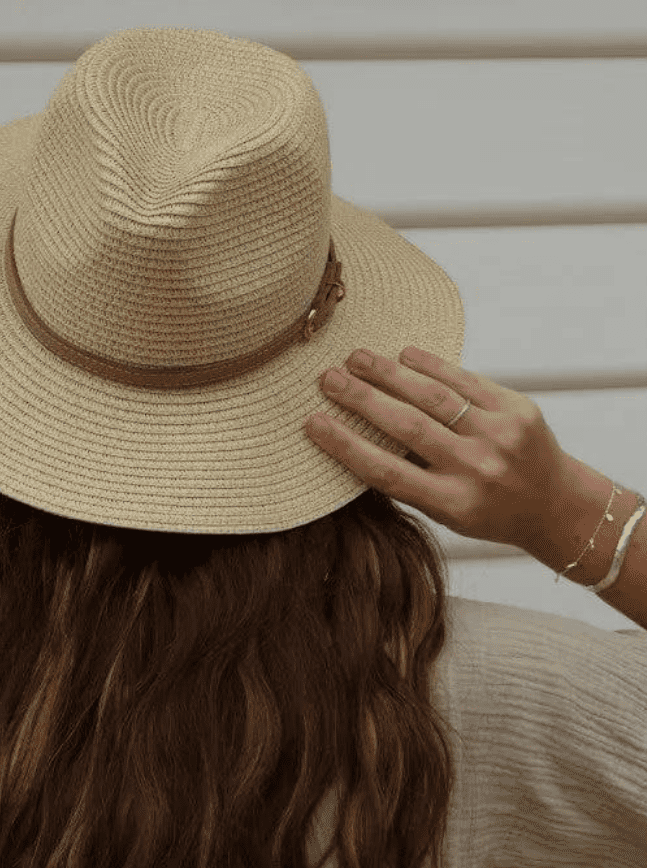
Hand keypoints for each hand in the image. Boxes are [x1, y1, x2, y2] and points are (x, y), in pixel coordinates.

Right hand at [305, 346, 569, 551]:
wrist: (554, 505)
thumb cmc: (487, 511)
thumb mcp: (446, 512)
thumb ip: (409, 480)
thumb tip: (355, 435)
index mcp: (453, 504)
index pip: (387, 471)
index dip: (345, 445)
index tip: (312, 422)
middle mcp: (477, 470)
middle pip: (407, 427)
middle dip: (361, 398)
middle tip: (327, 378)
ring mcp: (500, 437)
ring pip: (434, 397)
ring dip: (389, 374)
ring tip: (356, 358)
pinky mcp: (518, 410)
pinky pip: (466, 381)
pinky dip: (432, 365)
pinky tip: (403, 354)